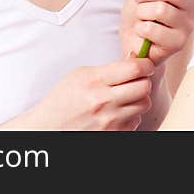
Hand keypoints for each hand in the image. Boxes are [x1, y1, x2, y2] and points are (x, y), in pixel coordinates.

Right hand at [6, 57, 155, 130]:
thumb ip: (108, 68)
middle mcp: (103, 101)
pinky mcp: (113, 134)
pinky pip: (136, 120)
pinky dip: (131, 115)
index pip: (134, 69)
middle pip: (144, 86)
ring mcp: (108, 121)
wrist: (48, 128)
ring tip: (126, 96)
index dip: (145, 64)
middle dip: (143, 80)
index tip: (144, 64)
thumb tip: (134, 58)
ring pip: (144, 104)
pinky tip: (118, 111)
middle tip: (136, 80)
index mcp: (94, 81)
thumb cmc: (63, 99)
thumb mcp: (80, 75)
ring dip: (139, 98)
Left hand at [120, 0, 193, 64]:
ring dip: (142, 12)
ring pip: (162, 9)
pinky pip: (153, 29)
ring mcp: (187, 27)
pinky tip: (142, 32)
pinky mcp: (177, 44)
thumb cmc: (141, 15)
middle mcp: (192, 8)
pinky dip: (140, 28)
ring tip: (141, 18)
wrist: (133, 42)